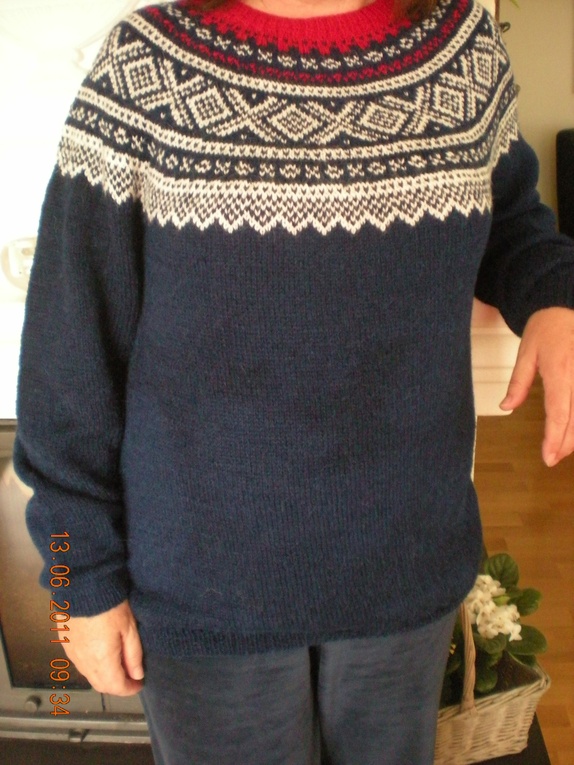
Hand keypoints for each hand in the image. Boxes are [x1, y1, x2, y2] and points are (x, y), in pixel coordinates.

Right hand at [63, 599, 143, 695]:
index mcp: (102, 660)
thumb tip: (137, 675)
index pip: (116, 686)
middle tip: (130, 677)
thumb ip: (133, 654)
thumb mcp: (129, 628)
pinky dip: (92, 666)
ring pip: (89, 676)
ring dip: (103, 676)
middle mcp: (84, 662)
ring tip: (117, 666)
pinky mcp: (65, 644)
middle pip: (101, 685)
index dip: (129, 689)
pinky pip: (80, 664)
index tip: (139, 684)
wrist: (83, 587)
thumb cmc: (110, 605)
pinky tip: (100, 655)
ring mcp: (72, 654)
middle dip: (116, 686)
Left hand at [500, 306, 573, 466]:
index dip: (555, 439)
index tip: (548, 457)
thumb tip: (506, 407)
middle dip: (568, 443)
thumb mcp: (527, 351)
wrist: (568, 304)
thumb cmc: (548, 326)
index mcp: (559, 371)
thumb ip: (519, 382)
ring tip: (564, 446)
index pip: (558, 413)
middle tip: (553, 457)